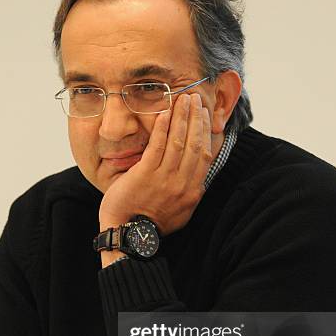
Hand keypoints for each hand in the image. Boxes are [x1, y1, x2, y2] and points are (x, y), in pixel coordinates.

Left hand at [99, 93, 211, 235]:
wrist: (129, 236)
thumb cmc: (151, 224)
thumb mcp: (180, 212)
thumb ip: (189, 194)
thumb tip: (198, 180)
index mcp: (193, 192)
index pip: (204, 154)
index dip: (206, 131)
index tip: (206, 115)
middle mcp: (182, 184)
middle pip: (194, 143)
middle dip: (197, 118)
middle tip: (196, 99)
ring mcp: (164, 179)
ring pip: (178, 141)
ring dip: (182, 117)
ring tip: (183, 99)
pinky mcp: (145, 175)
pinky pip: (158, 146)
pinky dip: (163, 127)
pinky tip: (165, 112)